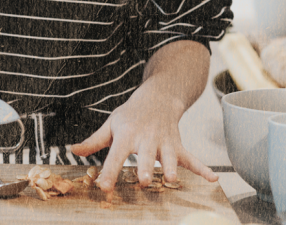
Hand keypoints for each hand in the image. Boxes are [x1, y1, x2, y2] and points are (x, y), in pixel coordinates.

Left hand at [69, 83, 215, 191]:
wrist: (157, 98)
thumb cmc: (131, 116)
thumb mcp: (110, 125)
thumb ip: (93, 141)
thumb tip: (73, 150)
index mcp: (126, 135)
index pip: (115, 155)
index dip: (109, 171)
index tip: (103, 186)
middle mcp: (146, 139)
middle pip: (145, 156)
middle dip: (146, 168)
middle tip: (143, 181)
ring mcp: (164, 143)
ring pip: (169, 156)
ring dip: (171, 167)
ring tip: (171, 179)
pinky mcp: (178, 146)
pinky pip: (191, 158)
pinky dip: (203, 168)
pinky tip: (213, 179)